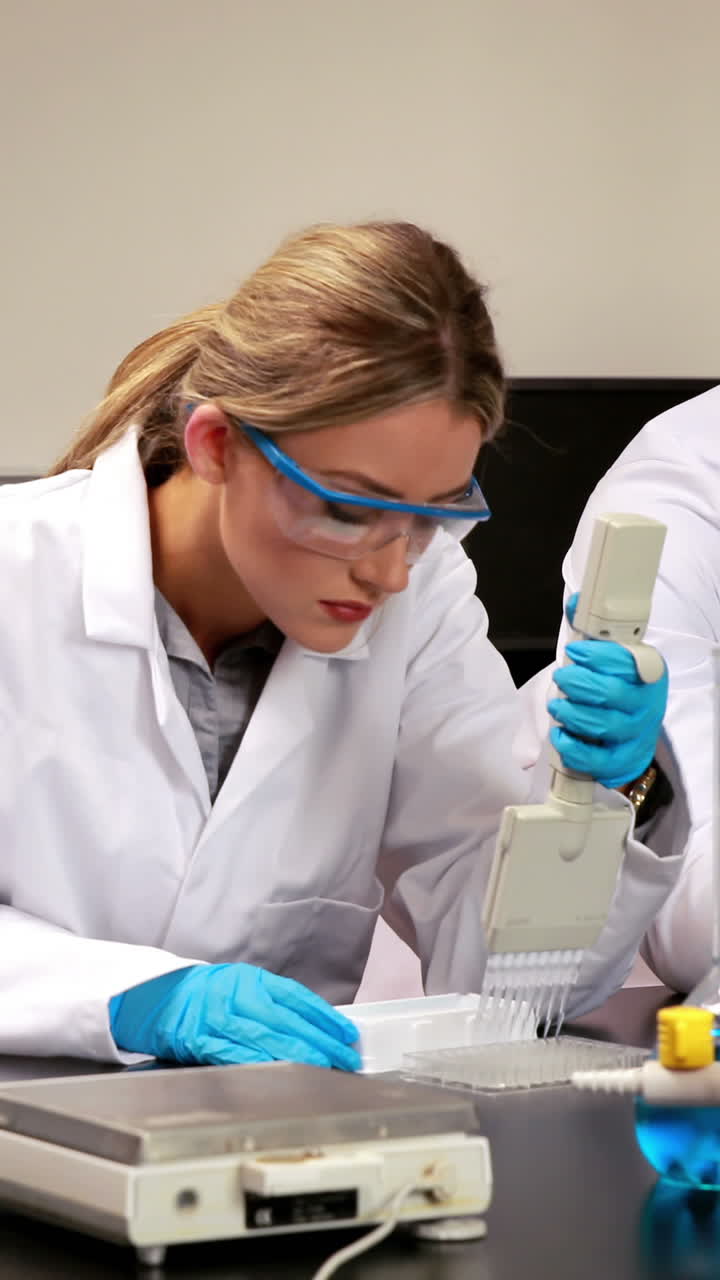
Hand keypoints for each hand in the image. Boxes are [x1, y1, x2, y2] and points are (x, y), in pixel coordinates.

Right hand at [109, 963, 360, 1070]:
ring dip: (300, 1056)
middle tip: (346, 1057)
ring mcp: (218, 1019)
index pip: (297, 998)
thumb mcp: (240, 987)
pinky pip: (238, 1056)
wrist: (157, 998)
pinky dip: (265, 1066)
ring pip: (267, 1040)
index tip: (347, 1033)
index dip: (325, 1017)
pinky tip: (285, 1074)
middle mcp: (237, 996)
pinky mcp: (201, 1041)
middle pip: (288, 1021)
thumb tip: (314, 1026)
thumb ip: (271, 1002)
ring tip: (326, 1068)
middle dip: (321, 1041)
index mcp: (250, 979)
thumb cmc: (204, 995)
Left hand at [548, 593, 667, 788]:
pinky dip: (575, 749)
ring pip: (604, 725)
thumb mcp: (609, 660)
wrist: (631, 732)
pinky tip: (561, 736)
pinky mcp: (623, 760)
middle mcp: (647, 703)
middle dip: (579, 684)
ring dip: (573, 714)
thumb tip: (576, 600)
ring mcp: (637, 734)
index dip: (600, 656)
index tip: (574, 651)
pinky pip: (599, 760)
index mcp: (648, 671)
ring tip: (556, 706)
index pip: (629, 661)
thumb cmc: (615, 688)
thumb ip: (591, 632)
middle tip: (561, 678)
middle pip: (612, 694)